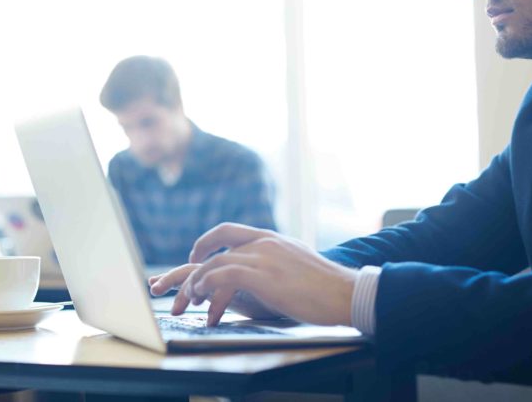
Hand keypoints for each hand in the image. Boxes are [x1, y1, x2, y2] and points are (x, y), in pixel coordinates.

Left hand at [150, 223, 357, 326]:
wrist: (345, 292)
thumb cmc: (326, 286)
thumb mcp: (297, 262)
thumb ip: (278, 260)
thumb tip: (268, 271)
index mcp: (271, 238)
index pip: (230, 229)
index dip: (209, 240)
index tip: (198, 254)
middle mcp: (264, 242)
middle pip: (218, 240)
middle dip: (196, 255)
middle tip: (187, 276)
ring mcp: (263, 257)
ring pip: (216, 261)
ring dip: (198, 281)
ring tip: (190, 298)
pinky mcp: (262, 276)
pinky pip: (223, 275)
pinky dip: (208, 286)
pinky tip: (204, 301)